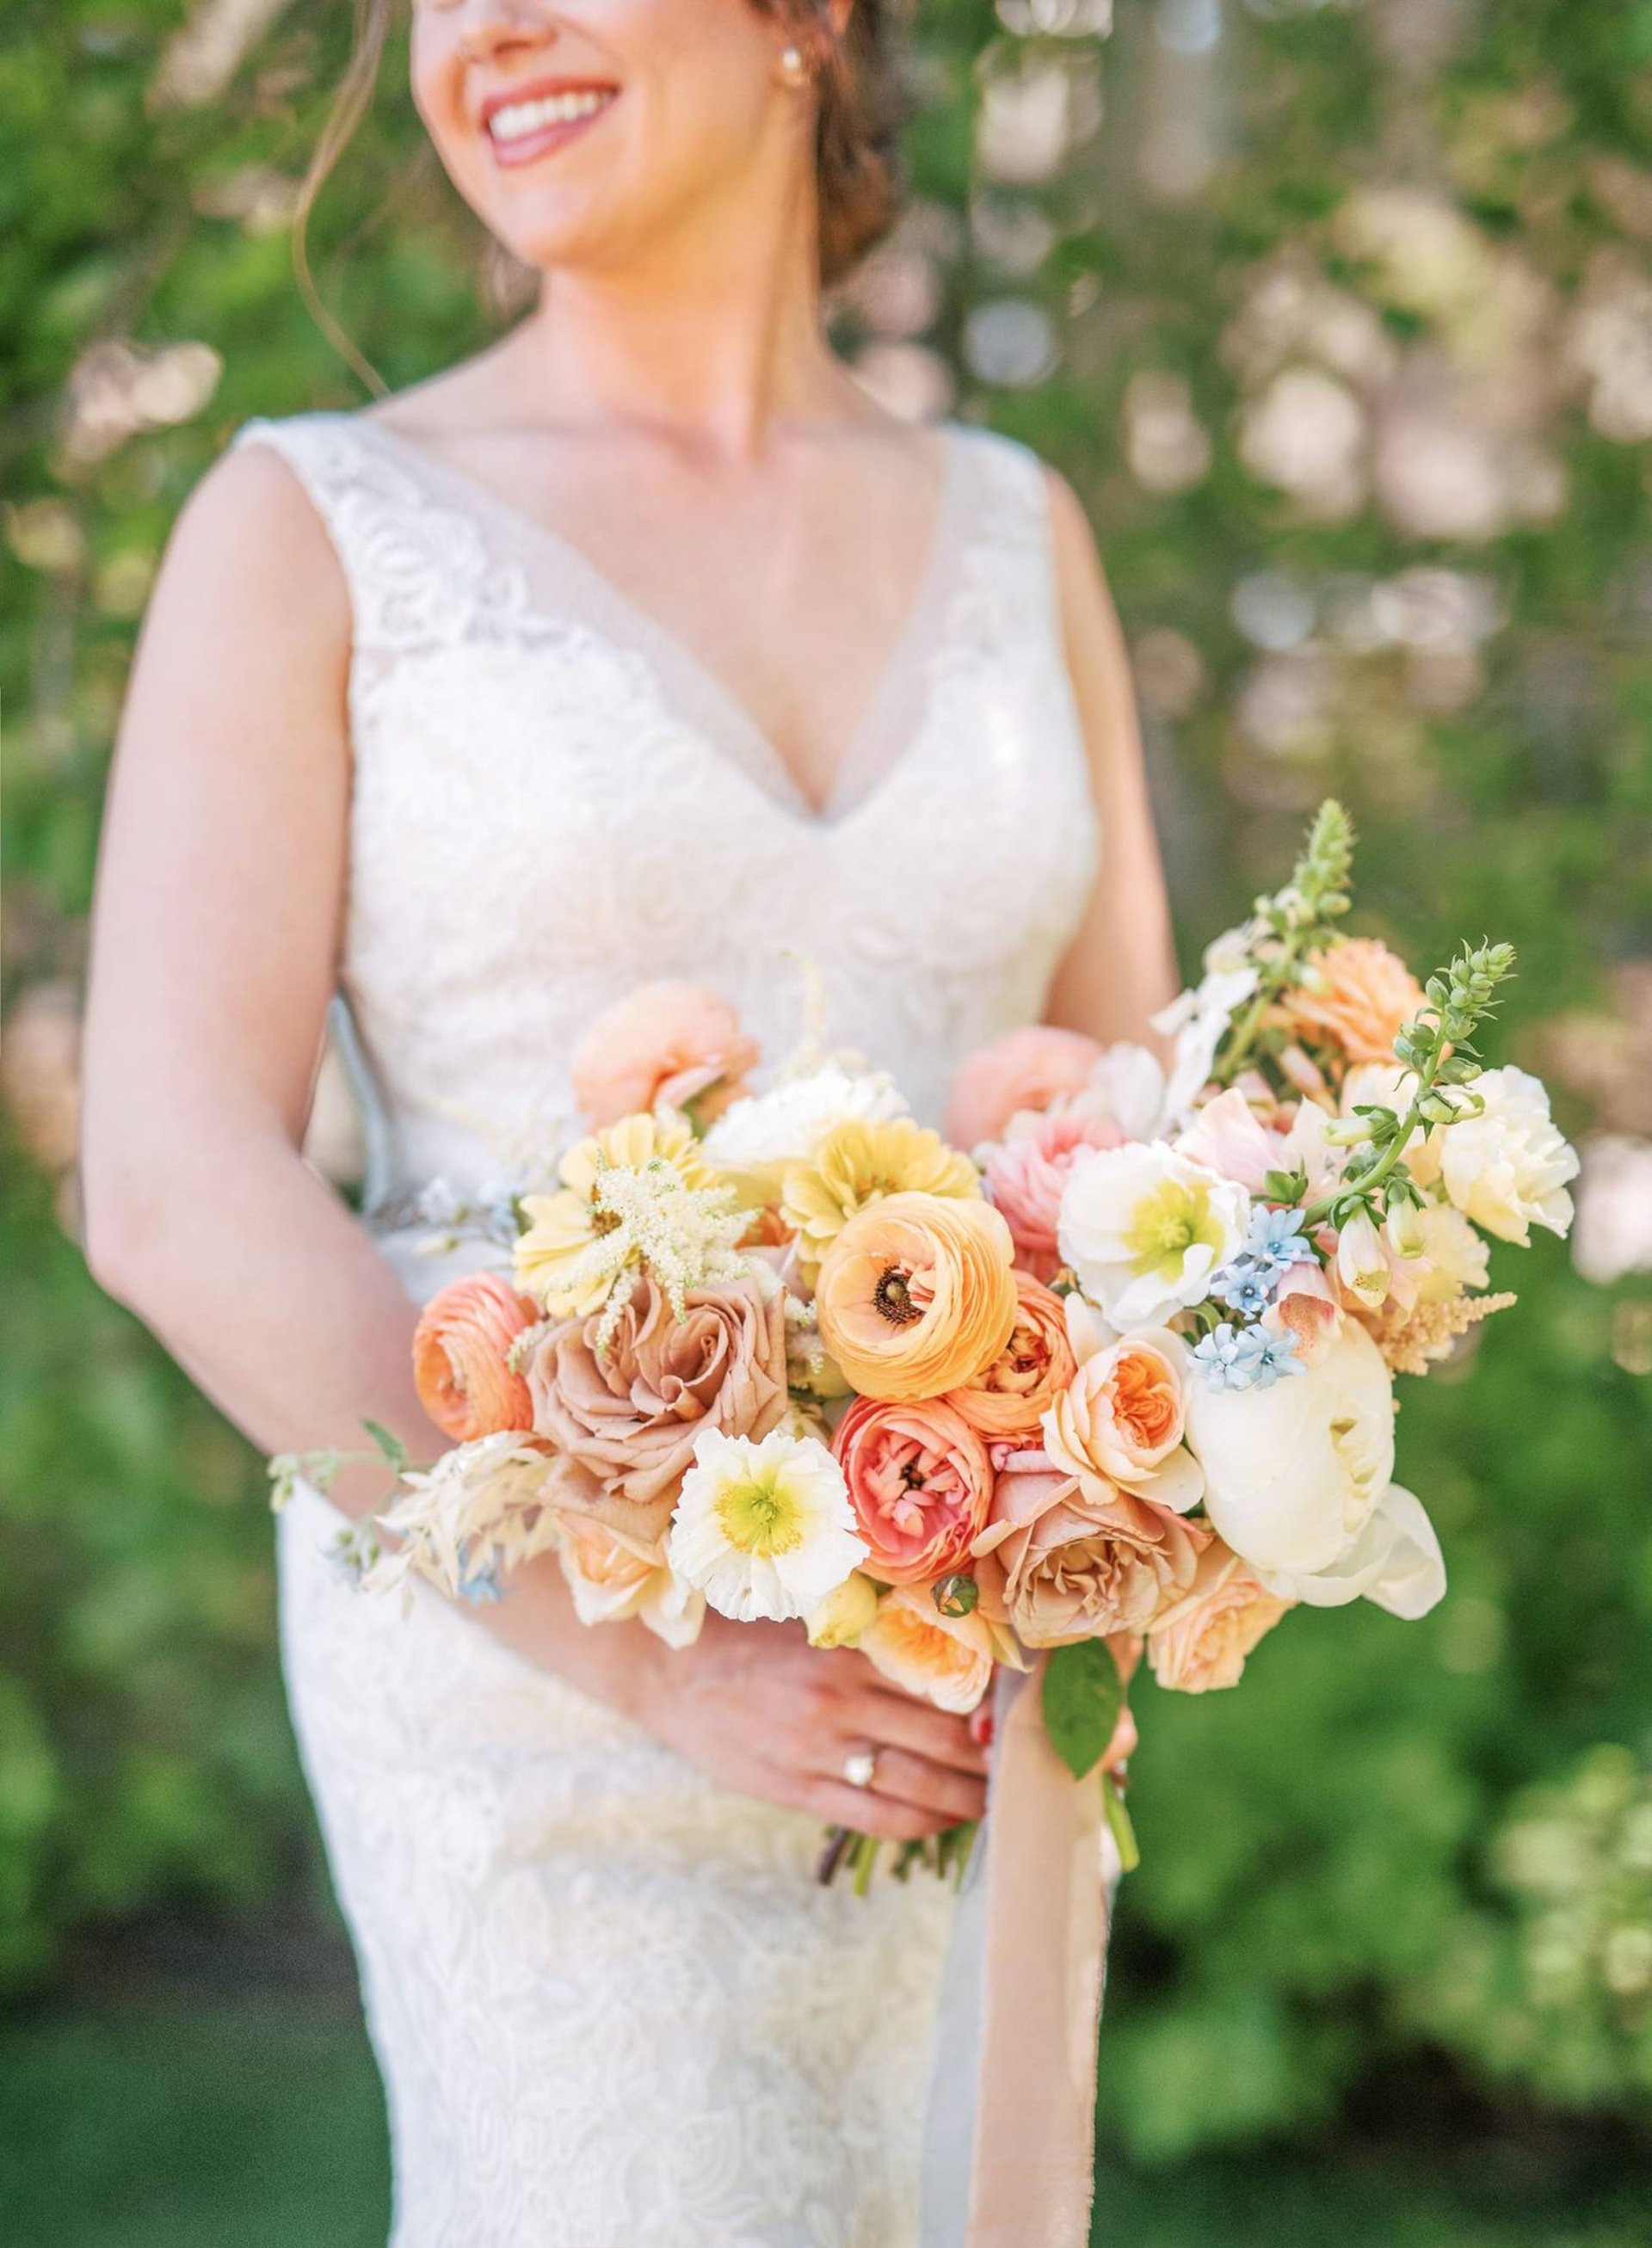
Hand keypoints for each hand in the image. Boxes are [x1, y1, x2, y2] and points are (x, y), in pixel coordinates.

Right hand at [639, 1613, 989, 1843]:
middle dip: (988, 1756)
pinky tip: (943, 1818)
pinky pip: (878, 1819)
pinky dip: (922, 1822)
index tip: (1014, 1709)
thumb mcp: (809, 1624)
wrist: (667, 1675)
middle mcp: (840, 1705)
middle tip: (1017, 1760)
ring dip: (966, 1797)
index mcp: (846, 1653)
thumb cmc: (743, 1639)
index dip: (987, 1702)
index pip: (941, 1683)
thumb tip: (944, 1655)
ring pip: (919, 1788)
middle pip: (944, 1740)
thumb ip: (869, 1639)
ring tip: (990, 1797)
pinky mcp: (800, 1793)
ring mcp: (820, 1755)